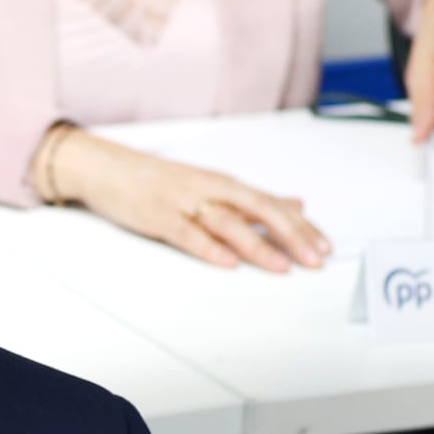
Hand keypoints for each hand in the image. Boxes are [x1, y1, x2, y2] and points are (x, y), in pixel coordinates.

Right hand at [38, 124, 331, 269]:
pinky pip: (188, 233)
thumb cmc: (161, 180)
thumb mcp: (212, 186)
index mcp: (225, 184)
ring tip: (281, 265)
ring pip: (228, 223)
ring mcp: (184, 202)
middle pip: (259, 210)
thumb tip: (297, 205)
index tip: (325, 247)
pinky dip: (208, 248)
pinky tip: (227, 262)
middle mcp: (210, 190)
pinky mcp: (160, 217)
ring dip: (257, 245)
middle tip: (314, 259)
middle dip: (291, 236)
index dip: (302, 227)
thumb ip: (254, 199)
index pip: (273, 205)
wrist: (108, 168)